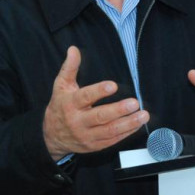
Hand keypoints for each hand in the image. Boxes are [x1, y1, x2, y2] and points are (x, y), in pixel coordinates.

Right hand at [43, 46, 149, 160]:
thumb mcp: (61, 85)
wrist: (52, 136)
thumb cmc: (60, 106)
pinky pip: (113, 140)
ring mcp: (87, 135)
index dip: (98, 91)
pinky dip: (127, 133)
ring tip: (142, 115)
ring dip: (128, 123)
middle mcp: (78, 121)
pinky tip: (137, 124)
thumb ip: (69, 68)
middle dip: (118, 110)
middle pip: (100, 116)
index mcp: (70, 104)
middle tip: (134, 103)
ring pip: (109, 130)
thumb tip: (73, 49)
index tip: (113, 85)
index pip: (84, 97)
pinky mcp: (95, 145)